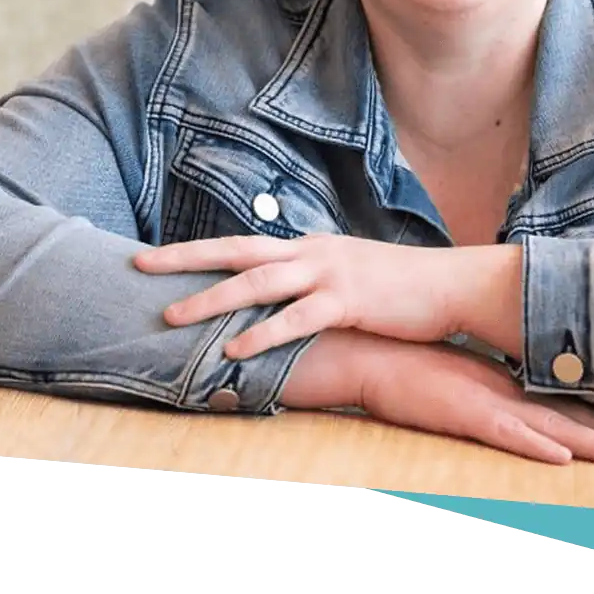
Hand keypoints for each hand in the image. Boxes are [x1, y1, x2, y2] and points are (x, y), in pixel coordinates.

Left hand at [135, 233, 477, 358]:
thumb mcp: (350, 276)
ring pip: (258, 282)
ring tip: (173, 314)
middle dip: (186, 258)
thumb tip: (282, 302)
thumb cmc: (402, 288)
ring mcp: (330, 274)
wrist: (452, 285)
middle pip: (237, 250)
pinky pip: (297, 318)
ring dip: (212, 298)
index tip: (157, 256)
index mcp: (310, 246)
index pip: (244, 244)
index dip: (198, 250)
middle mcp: (313, 252)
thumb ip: (314, 284)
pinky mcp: (348, 300)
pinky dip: (262, 332)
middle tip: (141, 263)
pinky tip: (235, 348)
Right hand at [348, 334, 593, 468]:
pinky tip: (561, 454)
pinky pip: (504, 430)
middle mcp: (518, 395)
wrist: (372, 351)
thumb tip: (543, 430)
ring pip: (558, 427)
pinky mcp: (463, 410)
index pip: (587, 413)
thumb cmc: (419, 375)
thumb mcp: (471, 392)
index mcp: (523, 393)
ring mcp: (493, 401)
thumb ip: (505, 407)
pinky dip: (533, 442)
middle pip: (588, 421)